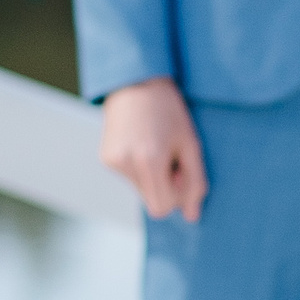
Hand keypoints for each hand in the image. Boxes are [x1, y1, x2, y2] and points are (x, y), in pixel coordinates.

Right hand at [100, 75, 207, 221]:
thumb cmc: (169, 110)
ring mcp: (111, 161)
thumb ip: (195, 182)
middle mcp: (126, 164)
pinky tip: (141, 144)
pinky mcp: (104, 158)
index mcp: (149, 160)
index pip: (162, 208)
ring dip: (152, 177)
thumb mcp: (190, 143)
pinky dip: (138, 168)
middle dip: (164, 187)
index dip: (176, 195)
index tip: (180, 170)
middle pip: (150, 202)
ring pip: (140, 190)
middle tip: (170, 157)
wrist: (136, 82)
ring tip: (154, 146)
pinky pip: (129, 177)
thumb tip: (193, 217)